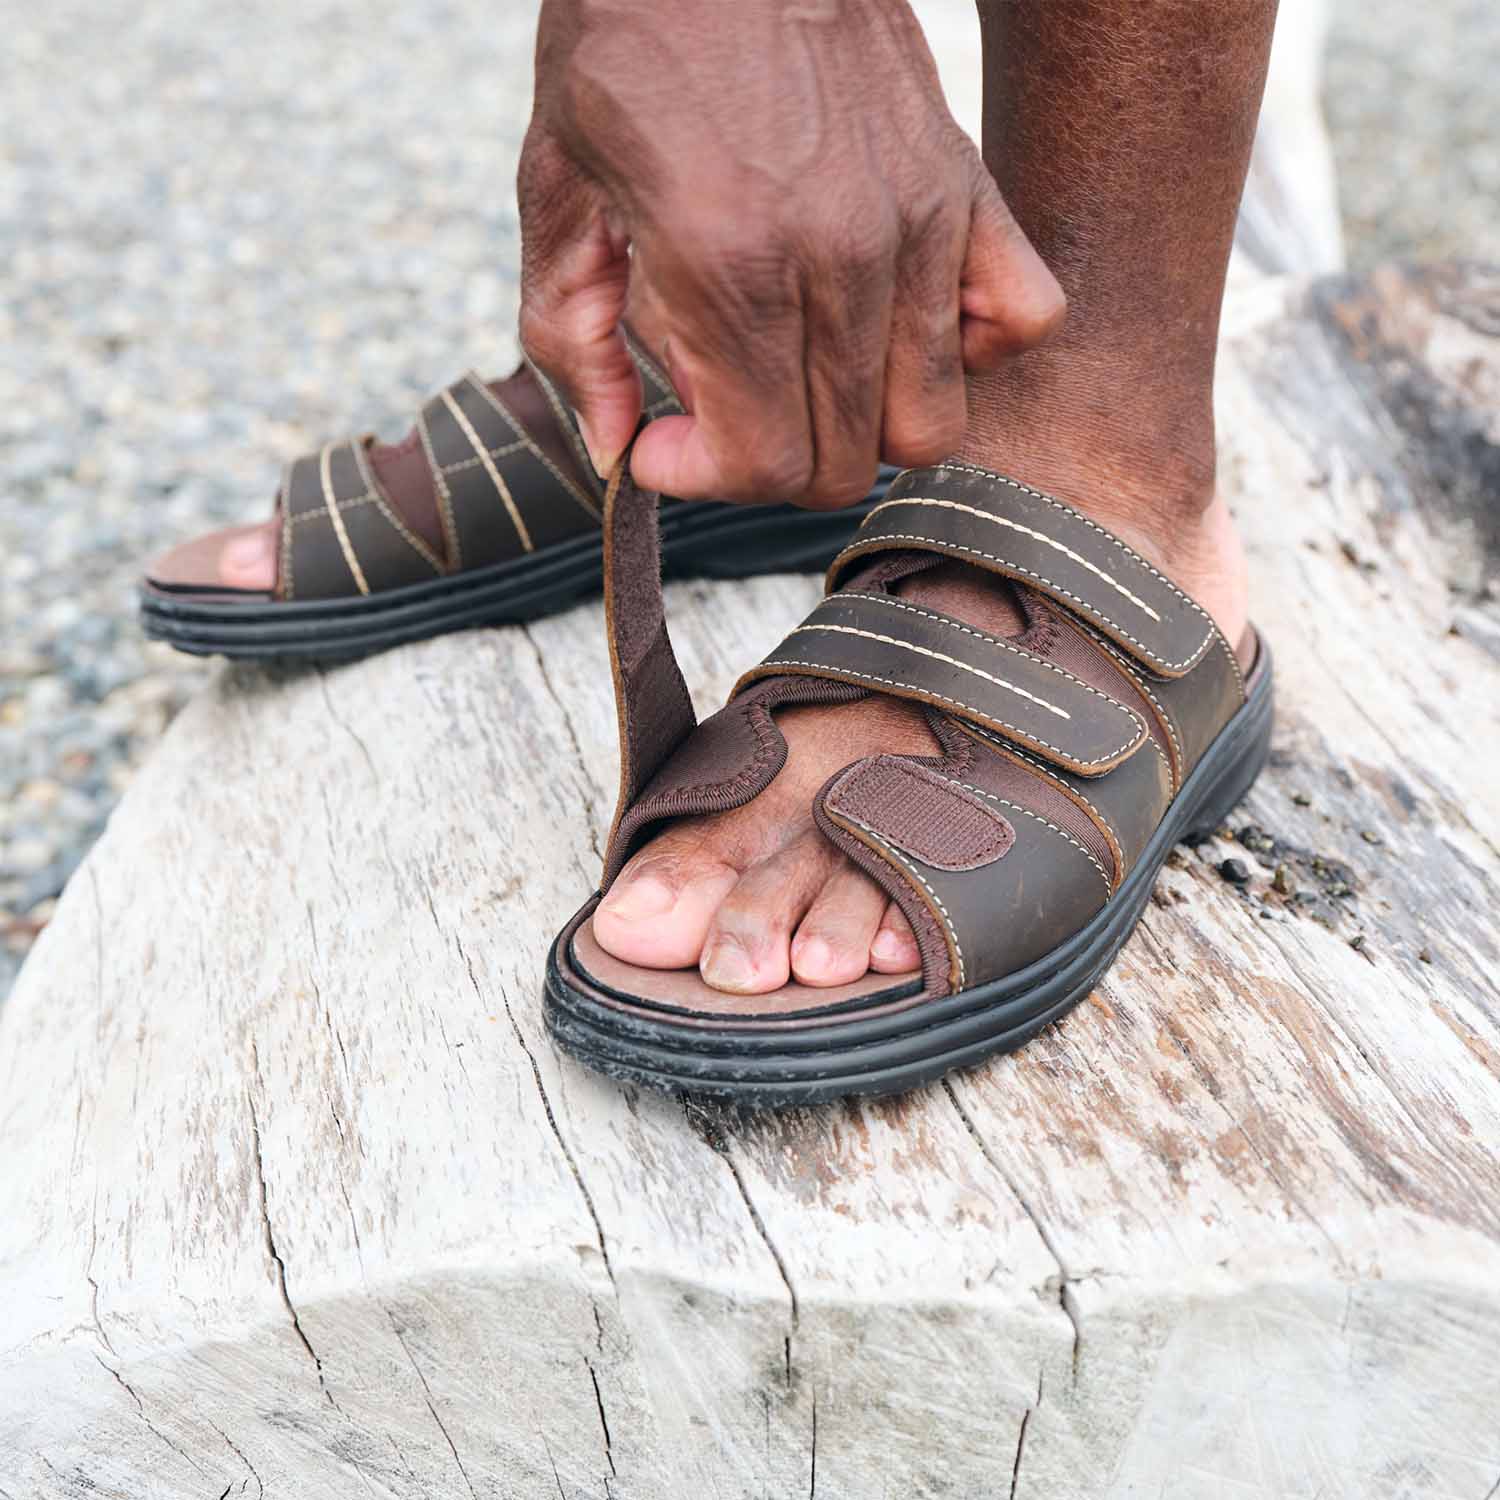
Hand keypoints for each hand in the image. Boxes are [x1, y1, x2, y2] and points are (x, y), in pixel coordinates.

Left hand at [518, 0, 1064, 506]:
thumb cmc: (627, 44)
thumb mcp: (555, 191)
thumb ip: (571, 340)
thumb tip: (610, 449)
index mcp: (729, 263)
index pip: (764, 462)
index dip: (702, 478)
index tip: (664, 443)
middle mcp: (840, 255)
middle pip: (845, 465)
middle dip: (768, 464)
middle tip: (721, 409)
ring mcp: (919, 221)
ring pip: (932, 425)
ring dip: (857, 428)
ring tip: (801, 373)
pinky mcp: (967, 184)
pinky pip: (1024, 321)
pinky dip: (970, 353)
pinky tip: (899, 327)